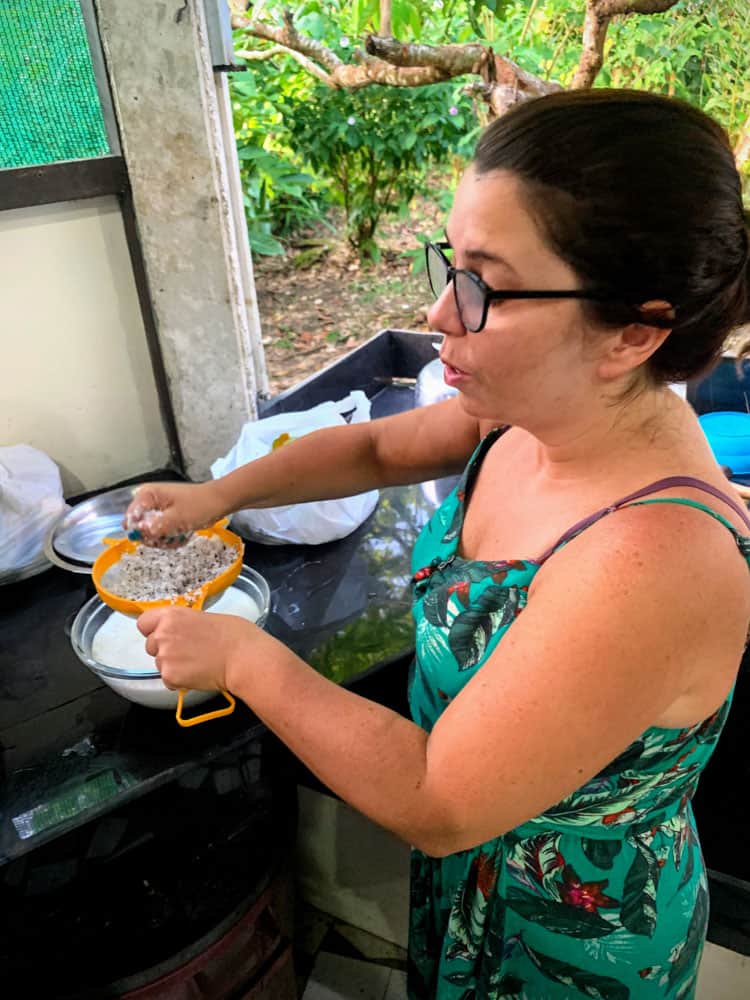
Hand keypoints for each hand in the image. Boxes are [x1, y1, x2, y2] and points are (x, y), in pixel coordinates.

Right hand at [123, 481, 224, 545]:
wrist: (219, 502)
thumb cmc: (200, 505)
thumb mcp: (177, 518)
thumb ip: (155, 526)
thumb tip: (137, 532)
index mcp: (147, 495)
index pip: (131, 518)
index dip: (141, 531)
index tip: (157, 535)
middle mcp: (148, 502)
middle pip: (139, 529)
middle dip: (156, 537)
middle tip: (171, 537)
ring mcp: (156, 511)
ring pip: (150, 534)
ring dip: (165, 540)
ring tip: (180, 535)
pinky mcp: (165, 518)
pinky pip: (161, 534)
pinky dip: (171, 538)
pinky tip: (182, 535)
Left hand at [137, 606, 254, 691]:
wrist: (244, 657)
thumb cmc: (234, 634)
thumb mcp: (204, 617)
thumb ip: (184, 623)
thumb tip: (180, 631)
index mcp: (171, 615)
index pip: (143, 623)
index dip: (154, 630)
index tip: (165, 634)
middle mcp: (163, 634)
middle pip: (151, 645)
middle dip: (165, 650)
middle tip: (188, 652)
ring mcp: (164, 657)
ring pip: (160, 664)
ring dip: (173, 666)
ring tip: (198, 663)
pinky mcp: (170, 677)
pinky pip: (168, 680)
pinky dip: (180, 680)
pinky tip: (198, 674)